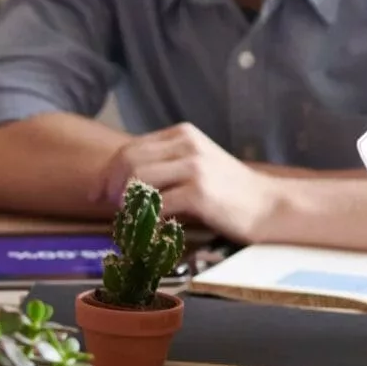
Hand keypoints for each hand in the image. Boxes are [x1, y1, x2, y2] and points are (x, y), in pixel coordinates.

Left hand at [97, 123, 280, 239]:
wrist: (270, 206)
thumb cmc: (228, 191)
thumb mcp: (195, 165)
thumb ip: (161, 166)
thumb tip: (115, 184)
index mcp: (182, 134)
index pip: (129, 150)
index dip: (107, 174)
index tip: (97, 194)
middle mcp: (186, 145)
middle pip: (128, 162)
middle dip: (111, 188)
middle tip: (110, 209)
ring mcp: (194, 168)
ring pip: (138, 182)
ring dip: (128, 205)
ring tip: (132, 220)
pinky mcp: (200, 193)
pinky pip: (157, 206)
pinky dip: (147, 222)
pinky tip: (152, 231)